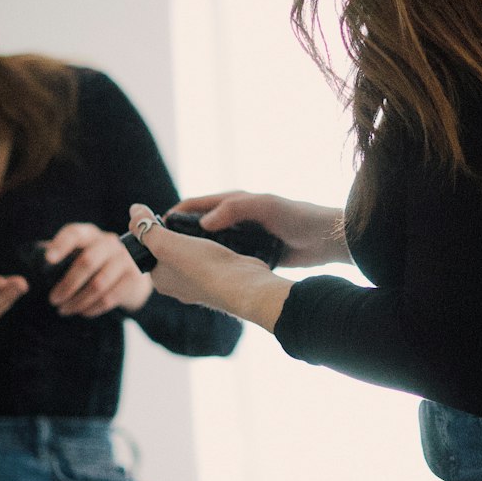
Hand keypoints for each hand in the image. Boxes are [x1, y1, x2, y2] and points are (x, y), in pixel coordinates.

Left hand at [44, 223, 153, 316]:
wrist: (130, 273)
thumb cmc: (94, 263)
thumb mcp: (79, 253)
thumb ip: (61, 256)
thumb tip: (36, 264)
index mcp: (90, 234)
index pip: (75, 233)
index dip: (61, 244)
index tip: (48, 259)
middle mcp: (110, 242)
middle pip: (87, 262)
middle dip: (67, 284)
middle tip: (53, 300)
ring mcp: (125, 260)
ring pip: (98, 284)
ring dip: (78, 301)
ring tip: (64, 310)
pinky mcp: (133, 279)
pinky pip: (110, 298)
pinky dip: (92, 308)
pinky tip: (82, 312)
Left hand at [128, 204, 290, 331]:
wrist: (243, 284)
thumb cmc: (203, 265)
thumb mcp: (166, 242)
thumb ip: (146, 227)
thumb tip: (134, 210)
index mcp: (161, 281)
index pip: (150, 253)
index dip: (154, 233)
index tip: (164, 218)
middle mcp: (178, 286)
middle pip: (171, 253)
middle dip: (176, 236)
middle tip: (184, 221)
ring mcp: (201, 284)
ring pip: (192, 255)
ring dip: (195, 241)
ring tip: (201, 227)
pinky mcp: (221, 278)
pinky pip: (211, 259)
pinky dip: (212, 247)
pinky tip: (218, 239)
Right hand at [165, 191, 349, 268]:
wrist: (326, 239)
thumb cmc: (297, 216)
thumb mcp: (265, 207)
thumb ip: (235, 209)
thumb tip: (204, 222)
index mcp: (233, 201)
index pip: (194, 205)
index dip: (174, 215)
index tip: (155, 228)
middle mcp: (234, 217)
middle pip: (198, 226)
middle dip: (181, 237)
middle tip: (162, 254)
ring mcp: (243, 236)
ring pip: (211, 245)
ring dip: (197, 254)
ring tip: (179, 270)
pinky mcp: (252, 253)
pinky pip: (228, 259)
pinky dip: (216, 266)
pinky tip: (206, 279)